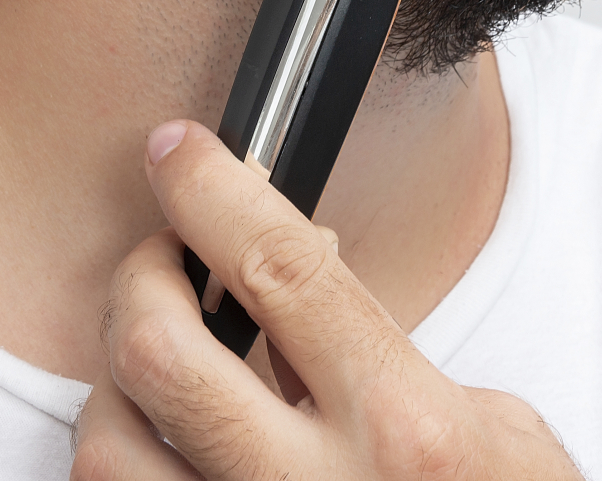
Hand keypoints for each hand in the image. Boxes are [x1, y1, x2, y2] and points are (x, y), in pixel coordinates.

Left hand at [72, 120, 582, 480]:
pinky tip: (164, 446)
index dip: (215, 192)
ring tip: (157, 364)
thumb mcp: (492, 428)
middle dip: (142, 278)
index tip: (179, 152)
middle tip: (164, 260)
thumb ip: (385, 356)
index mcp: (404, 427)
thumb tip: (290, 288)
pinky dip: (128, 464)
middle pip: (165, 355)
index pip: (281, 269)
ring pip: (110, 452)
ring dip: (116, 387)